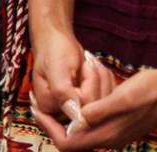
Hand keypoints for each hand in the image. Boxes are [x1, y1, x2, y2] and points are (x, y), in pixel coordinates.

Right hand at [27, 24, 117, 142]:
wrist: (56, 39)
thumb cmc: (53, 50)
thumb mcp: (57, 68)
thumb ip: (62, 93)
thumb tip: (75, 116)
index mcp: (48, 108)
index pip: (81, 112)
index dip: (88, 89)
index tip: (84, 66)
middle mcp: (62, 113)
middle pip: (94, 108)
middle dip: (95, 80)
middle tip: (87, 62)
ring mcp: (76, 109)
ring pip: (104, 102)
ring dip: (102, 77)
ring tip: (89, 62)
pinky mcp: (88, 103)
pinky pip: (108, 97)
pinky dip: (106, 78)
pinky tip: (94, 67)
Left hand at [42, 47, 156, 149]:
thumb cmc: (152, 91)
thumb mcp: (124, 97)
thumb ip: (101, 110)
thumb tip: (78, 119)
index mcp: (108, 135)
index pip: (68, 145)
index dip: (49, 129)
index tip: (37, 109)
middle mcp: (110, 137)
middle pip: (71, 140)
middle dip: (52, 123)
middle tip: (37, 102)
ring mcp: (115, 131)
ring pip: (80, 131)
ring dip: (63, 116)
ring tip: (48, 98)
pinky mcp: (118, 122)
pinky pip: (91, 122)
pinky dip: (78, 111)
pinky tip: (73, 94)